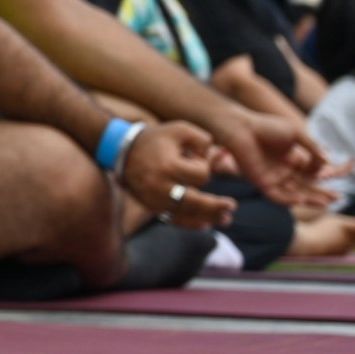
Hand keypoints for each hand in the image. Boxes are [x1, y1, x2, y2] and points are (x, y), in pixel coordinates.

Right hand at [116, 120, 230, 226]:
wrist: (122, 151)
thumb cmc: (155, 138)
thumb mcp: (180, 129)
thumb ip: (203, 140)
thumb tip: (218, 157)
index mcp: (169, 167)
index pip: (200, 175)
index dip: (203, 165)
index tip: (192, 156)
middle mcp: (161, 187)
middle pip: (196, 202)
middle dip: (216, 205)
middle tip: (232, 206)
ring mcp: (155, 200)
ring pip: (188, 214)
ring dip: (209, 216)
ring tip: (226, 218)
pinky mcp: (152, 206)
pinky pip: (174, 219)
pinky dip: (191, 223)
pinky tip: (206, 224)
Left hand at [213, 106, 331, 207]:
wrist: (241, 127)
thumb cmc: (266, 127)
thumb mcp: (295, 133)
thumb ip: (312, 147)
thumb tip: (329, 161)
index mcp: (292, 159)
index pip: (312, 172)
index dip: (323, 174)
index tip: (332, 171)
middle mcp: (284, 171)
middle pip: (306, 186)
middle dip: (322, 193)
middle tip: (338, 198)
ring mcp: (273, 178)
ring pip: (295, 194)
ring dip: (310, 199)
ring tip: (326, 202)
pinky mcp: (261, 182)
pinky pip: (277, 196)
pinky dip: (289, 199)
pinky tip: (302, 200)